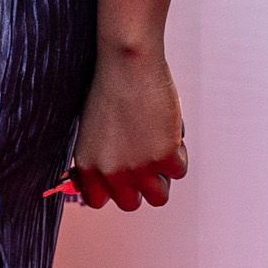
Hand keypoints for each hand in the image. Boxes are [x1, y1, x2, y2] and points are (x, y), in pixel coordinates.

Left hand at [68, 43, 186, 211]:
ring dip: (162, 176)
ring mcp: (138, 167)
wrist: (127, 64)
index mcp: (87, 164)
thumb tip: (109, 177)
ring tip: (158, 149)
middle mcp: (110, 171)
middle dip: (140, 185)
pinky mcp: (164, 157)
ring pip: (159, 196)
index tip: (120, 177)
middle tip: (145, 160)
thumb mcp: (91, 129)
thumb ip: (99, 156)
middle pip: (130, 203)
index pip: (97, 201)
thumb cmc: (109, 88)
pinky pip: (179, 171)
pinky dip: (179, 153)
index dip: (112, 189)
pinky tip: (168, 130)